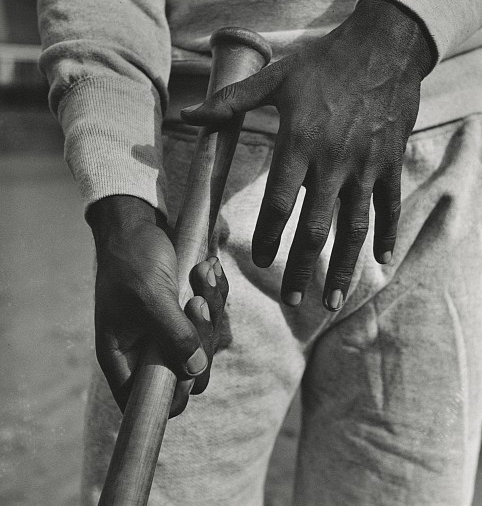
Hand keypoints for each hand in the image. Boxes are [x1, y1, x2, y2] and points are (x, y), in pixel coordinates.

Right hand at [87, 195, 228, 416]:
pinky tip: (209, 267)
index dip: (172, 391)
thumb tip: (196, 371)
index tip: (188, 360)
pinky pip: (211, 315)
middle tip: (195, 300)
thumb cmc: (133, 259)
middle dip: (200, 334)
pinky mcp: (184, 311)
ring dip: (211, 306)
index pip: (149, 400)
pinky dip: (215, 292)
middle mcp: (146, 348)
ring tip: (204, 272)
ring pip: (205, 341)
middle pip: (188, 371)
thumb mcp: (150, 297)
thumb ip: (173, 336)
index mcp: (124, 355)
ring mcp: (168, 330)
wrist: (137, 223)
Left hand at [181, 0, 433, 310]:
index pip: (278, 203)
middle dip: (302, 267)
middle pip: (315, 227)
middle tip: (293, 299)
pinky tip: (382, 261)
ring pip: (354, 228)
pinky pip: (389, 206)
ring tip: (332, 300)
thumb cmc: (324, 63)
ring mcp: (366, 167)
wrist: (384, 46)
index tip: (257, 261)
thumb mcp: (276, 77)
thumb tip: (189, 116)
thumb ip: (232, 101)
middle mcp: (333, 163)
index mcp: (299, 144)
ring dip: (344, 268)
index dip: (266, 236)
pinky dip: (388, 234)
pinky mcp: (391, 164)